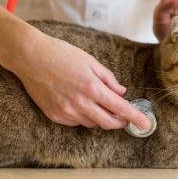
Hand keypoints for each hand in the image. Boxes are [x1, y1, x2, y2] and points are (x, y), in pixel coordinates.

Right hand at [10, 31, 150, 129]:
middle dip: (120, 122)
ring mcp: (66, 112)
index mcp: (92, 88)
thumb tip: (121, 92)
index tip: (146, 124)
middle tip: (124, 116)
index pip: (121, 108)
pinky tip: (80, 102)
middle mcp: (80, 104)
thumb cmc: (61, 54)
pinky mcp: (55, 116)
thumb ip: (108, 78)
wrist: (30, 57)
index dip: (135, 117)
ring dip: (101, 116)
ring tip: (97, 101)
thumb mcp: (90, 61)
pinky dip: (84, 115)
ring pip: (92, 123)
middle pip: (108, 123)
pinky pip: (76, 122)